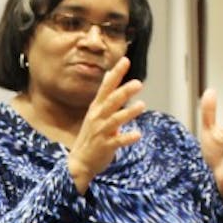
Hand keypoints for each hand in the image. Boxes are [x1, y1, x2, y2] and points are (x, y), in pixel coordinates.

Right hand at [68, 57, 145, 193]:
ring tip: (142, 105)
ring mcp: (100, 132)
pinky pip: (117, 141)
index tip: (125, 60)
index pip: (107, 87)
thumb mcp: (96, 112)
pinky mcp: (105, 146)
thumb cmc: (92, 135)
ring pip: (115, 120)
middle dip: (124, 92)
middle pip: (111, 102)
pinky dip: (127, 137)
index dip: (116, 74)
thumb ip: (105, 95)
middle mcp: (98, 118)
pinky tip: (138, 134)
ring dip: (128, 112)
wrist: (80, 161)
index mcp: (97, 108)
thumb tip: (110, 75)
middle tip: (138, 83)